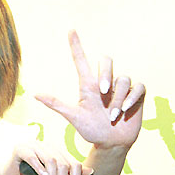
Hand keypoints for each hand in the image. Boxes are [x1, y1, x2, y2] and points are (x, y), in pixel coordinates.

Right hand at [0, 142, 93, 174]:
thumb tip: (90, 172)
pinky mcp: (21, 148)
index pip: (73, 163)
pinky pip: (34, 158)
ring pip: (51, 160)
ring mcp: (34, 145)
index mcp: (56, 151)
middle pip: (62, 162)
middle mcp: (47, 145)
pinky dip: (40, 170)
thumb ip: (68, 174)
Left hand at [35, 30, 145, 148]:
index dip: (76, 46)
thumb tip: (36, 94)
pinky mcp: (136, 95)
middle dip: (105, 74)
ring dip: (118, 98)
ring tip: (112, 115)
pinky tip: (125, 110)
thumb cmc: (91, 130)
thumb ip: (57, 105)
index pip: (81, 61)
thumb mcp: (74, 117)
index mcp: (88, 86)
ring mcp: (121, 88)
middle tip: (102, 92)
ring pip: (123, 78)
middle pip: (107, 60)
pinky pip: (138, 87)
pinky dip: (132, 99)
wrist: (111, 143)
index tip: (71, 30)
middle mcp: (105, 83)